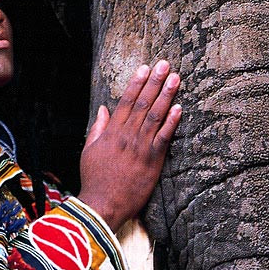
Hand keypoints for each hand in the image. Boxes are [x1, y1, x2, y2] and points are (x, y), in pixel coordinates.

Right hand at [77, 60, 181, 232]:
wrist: (103, 204)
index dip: (136, 82)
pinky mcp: (153, 162)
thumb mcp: (89, 149)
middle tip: (165, 64)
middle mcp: (128, 135)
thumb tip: (104, 109)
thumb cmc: (94, 177)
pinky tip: (179, 107)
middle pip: (144, 103)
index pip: (127, 101)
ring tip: (175, 79)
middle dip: (155, 82)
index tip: (144, 67)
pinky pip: (165, 138)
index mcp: (112, 131)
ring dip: (166, 95)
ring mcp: (142, 148)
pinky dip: (172, 122)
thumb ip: (98, 128)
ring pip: (156, 116)